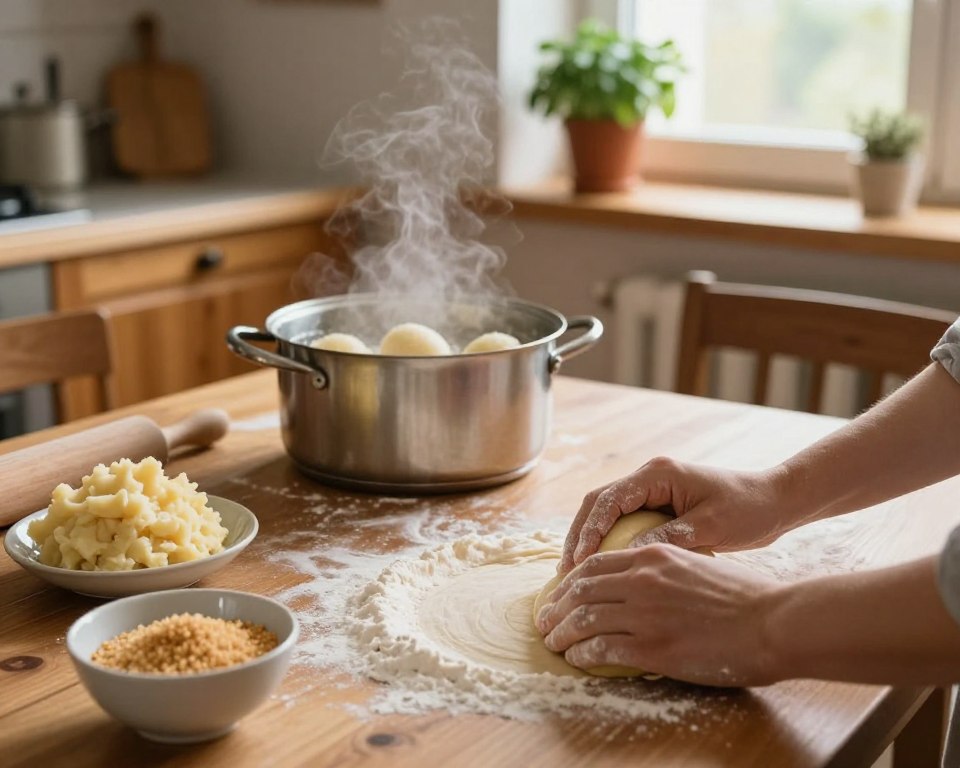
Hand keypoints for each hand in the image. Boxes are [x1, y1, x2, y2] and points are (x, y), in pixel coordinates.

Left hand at [536, 544, 782, 686]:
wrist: (772, 621)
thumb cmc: (745, 596)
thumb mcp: (697, 564)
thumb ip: (666, 570)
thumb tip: (644, 585)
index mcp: (653, 556)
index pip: (595, 564)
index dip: (570, 580)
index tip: (560, 593)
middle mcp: (642, 579)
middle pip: (580, 589)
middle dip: (556, 607)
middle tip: (545, 620)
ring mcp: (645, 613)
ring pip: (583, 619)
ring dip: (561, 633)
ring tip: (552, 642)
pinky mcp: (652, 646)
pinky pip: (601, 649)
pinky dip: (582, 654)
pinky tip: (577, 659)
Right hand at [560, 457, 793, 572]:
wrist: (775, 502)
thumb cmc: (749, 510)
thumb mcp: (710, 526)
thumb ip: (669, 537)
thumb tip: (630, 556)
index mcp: (658, 473)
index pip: (609, 499)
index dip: (589, 530)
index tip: (578, 561)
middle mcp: (649, 477)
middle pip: (598, 503)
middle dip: (578, 535)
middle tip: (566, 571)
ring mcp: (652, 490)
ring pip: (606, 512)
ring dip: (588, 539)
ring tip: (574, 573)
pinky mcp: (659, 505)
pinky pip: (622, 522)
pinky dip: (608, 542)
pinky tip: (601, 569)